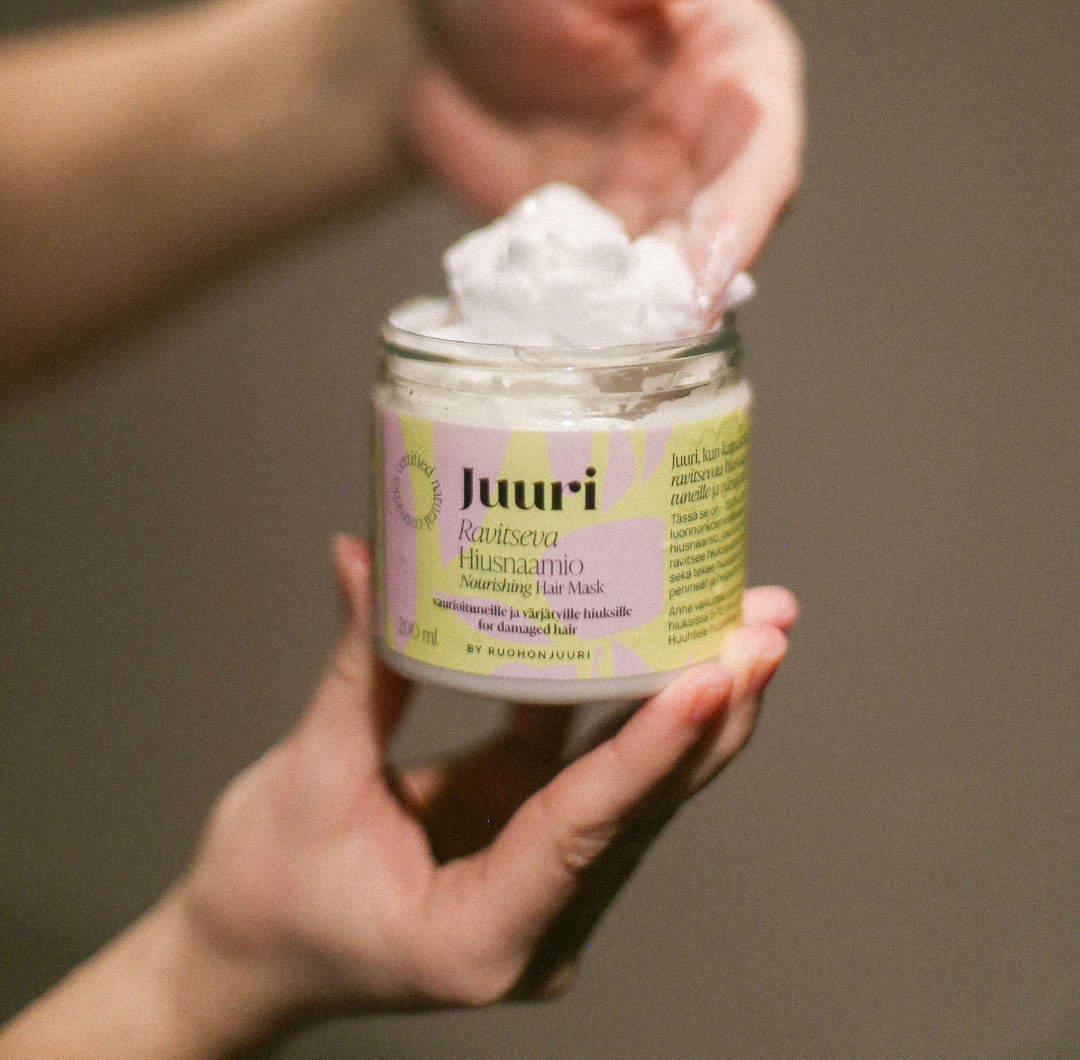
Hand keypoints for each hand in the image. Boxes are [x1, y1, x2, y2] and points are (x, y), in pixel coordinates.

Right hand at [168, 537, 794, 1046]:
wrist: (242, 959)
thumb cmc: (262, 899)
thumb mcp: (307, 781)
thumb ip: (361, 670)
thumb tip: (375, 561)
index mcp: (481, 934)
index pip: (584, 825)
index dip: (652, 746)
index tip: (715, 673)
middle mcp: (537, 925)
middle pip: (644, 806)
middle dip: (714, 710)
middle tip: (766, 623)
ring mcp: (543, 887)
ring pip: (638, 791)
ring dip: (694, 705)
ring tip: (747, 621)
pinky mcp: (530, 846)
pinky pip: (592, 771)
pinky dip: (627, 708)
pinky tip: (664, 639)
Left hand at [409, 0, 804, 316]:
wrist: (420, 42)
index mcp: (736, 69)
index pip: (764, 149)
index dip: (745, 213)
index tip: (715, 269)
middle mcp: (709, 146)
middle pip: (729, 229)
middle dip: (700, 280)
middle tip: (662, 328)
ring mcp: (654, 202)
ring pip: (671, 274)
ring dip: (646, 310)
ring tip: (609, 346)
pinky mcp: (598, 246)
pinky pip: (608, 296)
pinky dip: (593, 319)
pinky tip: (567, 342)